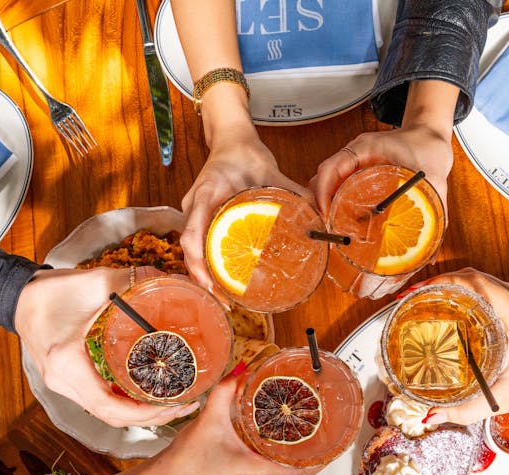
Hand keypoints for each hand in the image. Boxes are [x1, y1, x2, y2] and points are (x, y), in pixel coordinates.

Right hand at [14, 267, 199, 427]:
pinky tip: (145, 393)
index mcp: (68, 364)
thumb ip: (132, 282)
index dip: (143, 414)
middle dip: (149, 418)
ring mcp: (62, 385)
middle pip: (111, 416)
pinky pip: (98, 401)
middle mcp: (63, 382)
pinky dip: (123, 403)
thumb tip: (170, 281)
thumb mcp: (93, 284)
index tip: (171, 405)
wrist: (16, 296)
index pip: (108, 407)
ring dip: (137, 413)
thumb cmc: (49, 292)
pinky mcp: (65, 381)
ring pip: (105, 413)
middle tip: (182, 407)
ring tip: (170, 404)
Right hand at [150, 375, 317, 474]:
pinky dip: (282, 457)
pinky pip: (273, 470)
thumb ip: (227, 391)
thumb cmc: (186, 459)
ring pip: (287, 472)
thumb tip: (242, 368)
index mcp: (259, 472)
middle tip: (328, 430)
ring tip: (309, 431)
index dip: (324, 459)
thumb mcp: (209, 419)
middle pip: (301, 473)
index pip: (304, 472)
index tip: (337, 443)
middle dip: (316, 454)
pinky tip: (278, 438)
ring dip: (299, 456)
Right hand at [180, 127, 310, 287]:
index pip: (192, 233)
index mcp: (207, 193)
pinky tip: (222, 279)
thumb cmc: (245, 152)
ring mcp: (194, 212)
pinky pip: (198, 244)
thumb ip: (293, 192)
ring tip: (224, 298)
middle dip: (202, 278)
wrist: (230, 138)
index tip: (211, 281)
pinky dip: (207, 264)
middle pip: (189, 249)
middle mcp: (194, 205)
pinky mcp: (199, 217)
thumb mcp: (270, 171)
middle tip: (225, 302)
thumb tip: (318, 214)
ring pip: (191, 250)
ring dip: (204, 275)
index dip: (198, 261)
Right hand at [309, 124, 452, 215]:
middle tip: (326, 227)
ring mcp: (355, 162)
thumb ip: (437, 202)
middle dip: (319, 202)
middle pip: (323, 177)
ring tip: (330, 227)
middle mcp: (355, 154)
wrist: (429, 134)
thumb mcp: (435, 175)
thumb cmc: (429, 146)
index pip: (332, 167)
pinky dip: (334, 201)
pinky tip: (341, 220)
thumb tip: (437, 234)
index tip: (325, 213)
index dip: (323, 191)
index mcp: (366, 148)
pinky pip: (338, 184)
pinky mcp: (358, 171)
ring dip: (325, 203)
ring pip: (328, 182)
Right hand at [413, 269, 508, 425]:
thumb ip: (466, 410)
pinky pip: (489, 288)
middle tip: (415, 296)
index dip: (443, 281)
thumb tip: (433, 415)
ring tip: (427, 298)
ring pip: (481, 280)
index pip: (475, 283)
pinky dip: (467, 291)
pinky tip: (450, 305)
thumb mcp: (503, 398)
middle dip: (441, 282)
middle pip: (474, 276)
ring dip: (453, 284)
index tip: (419, 291)